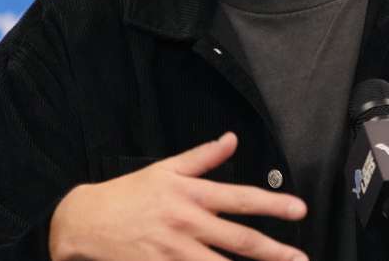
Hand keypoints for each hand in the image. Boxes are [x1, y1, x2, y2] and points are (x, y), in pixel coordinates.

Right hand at [48, 132, 307, 260]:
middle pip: (239, 240)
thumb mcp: (166, 169)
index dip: (273, 204)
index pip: (240, 198)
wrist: (86, 221)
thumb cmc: (129, 194)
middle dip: (274, 252)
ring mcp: (174, 252)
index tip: (300, 210)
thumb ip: (203, 157)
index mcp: (190, 194)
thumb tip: (232, 139)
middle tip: (301, 260)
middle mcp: (187, 223)